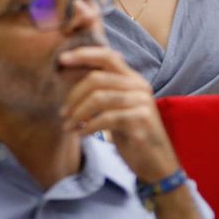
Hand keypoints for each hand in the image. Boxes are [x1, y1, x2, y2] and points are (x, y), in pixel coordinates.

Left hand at [59, 45, 180, 182]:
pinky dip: (88, 126)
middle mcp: (139, 86)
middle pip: (96, 78)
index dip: (83, 55)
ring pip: (98, 98)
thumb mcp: (115, 108)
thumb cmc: (131, 134)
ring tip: (68, 126)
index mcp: (133, 79)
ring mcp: (141, 103)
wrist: (157, 164)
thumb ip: (101, 90)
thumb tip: (69, 72)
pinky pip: (106, 118)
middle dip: (73, 95)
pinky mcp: (140, 121)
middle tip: (62, 113)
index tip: (61, 59)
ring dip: (77, 113)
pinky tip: (81, 134)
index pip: (106, 56)